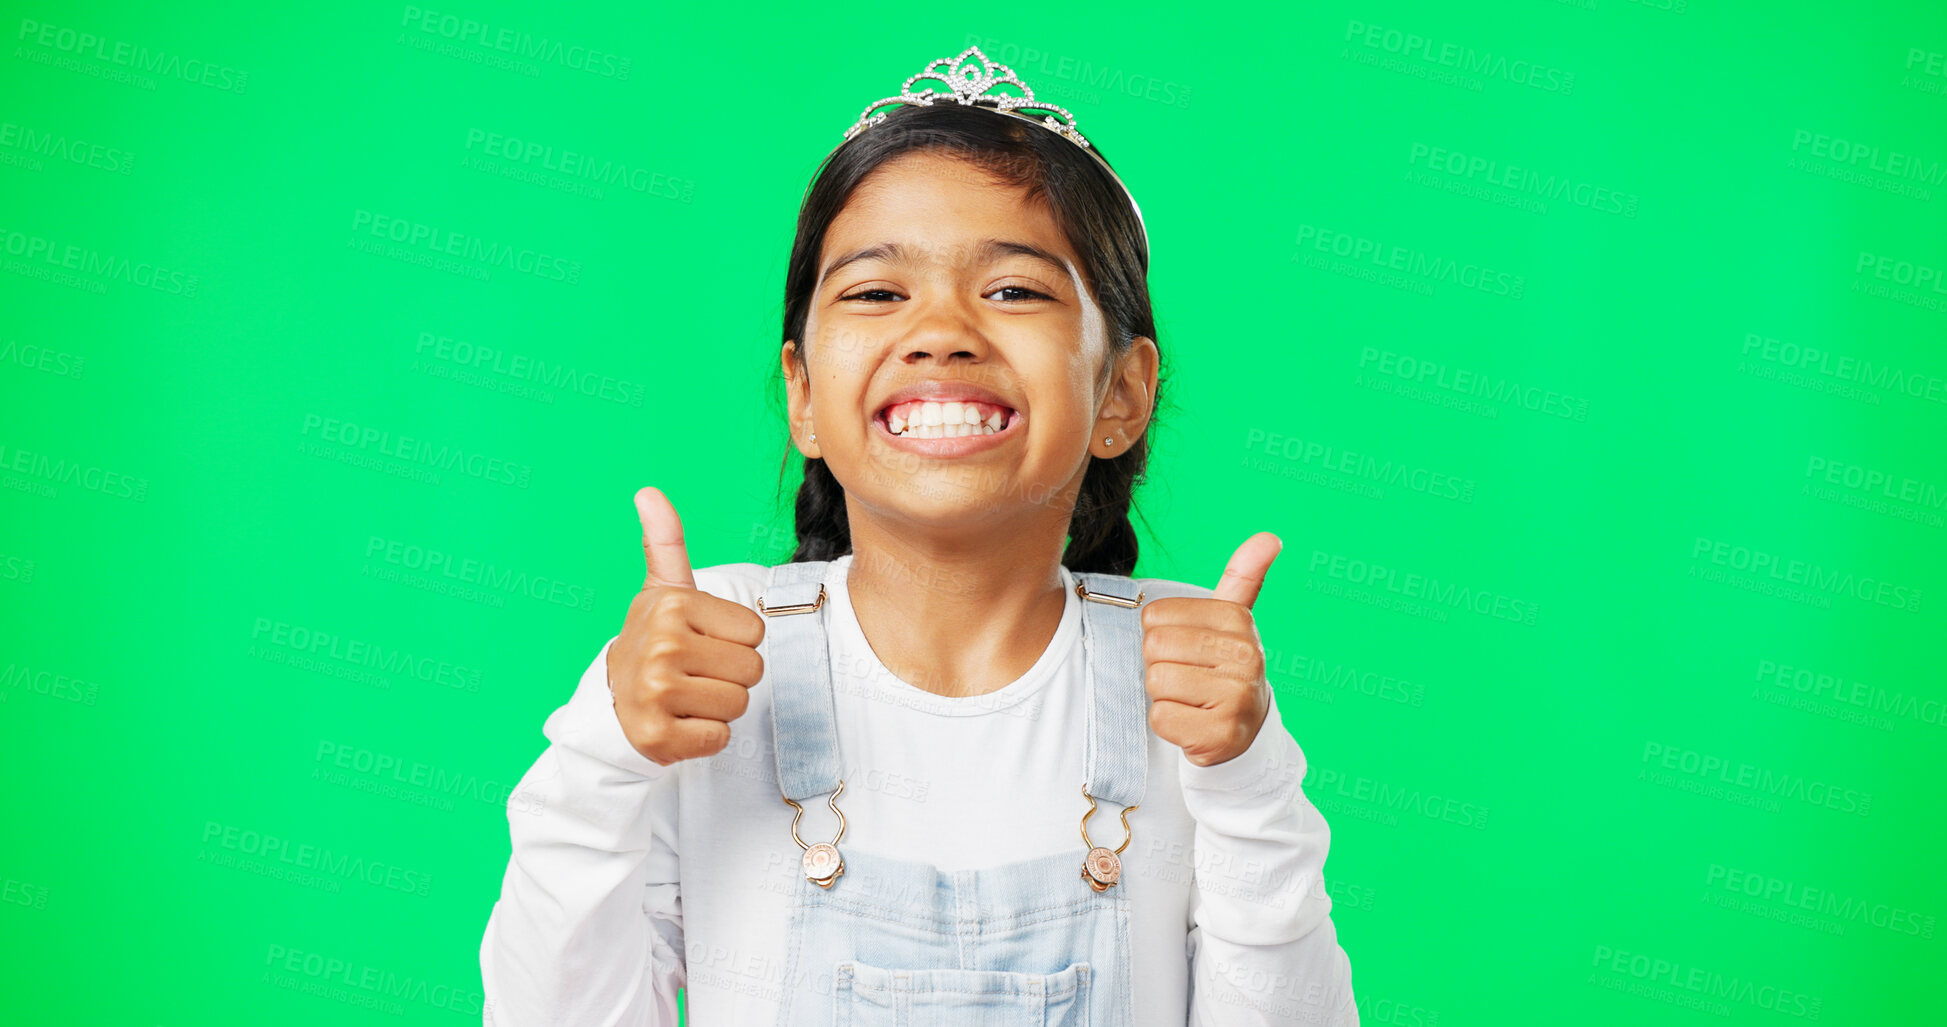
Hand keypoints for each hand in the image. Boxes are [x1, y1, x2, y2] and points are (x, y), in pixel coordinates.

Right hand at [607, 486, 766, 765]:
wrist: (614, 697)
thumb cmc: (656, 638)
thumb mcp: (665, 589)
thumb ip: (666, 540)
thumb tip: (648, 491)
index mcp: (672, 605)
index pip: (756, 632)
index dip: (736, 641)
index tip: (702, 641)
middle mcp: (661, 646)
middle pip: (752, 670)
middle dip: (731, 675)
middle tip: (695, 671)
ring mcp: (655, 693)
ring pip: (739, 704)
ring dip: (720, 706)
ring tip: (687, 695)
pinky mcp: (656, 737)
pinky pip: (719, 738)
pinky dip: (706, 736)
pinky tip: (680, 722)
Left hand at [1141, 533, 1281, 766]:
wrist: (1244, 731)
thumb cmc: (1225, 669)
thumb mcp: (1233, 621)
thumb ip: (1243, 577)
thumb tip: (1269, 537)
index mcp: (1238, 621)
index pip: (1155, 616)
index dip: (1161, 636)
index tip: (1189, 650)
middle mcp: (1244, 656)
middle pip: (1154, 648)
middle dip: (1160, 665)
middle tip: (1188, 676)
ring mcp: (1235, 697)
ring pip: (1156, 682)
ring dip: (1164, 695)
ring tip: (1191, 698)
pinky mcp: (1220, 734)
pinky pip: (1161, 718)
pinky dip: (1168, 723)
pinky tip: (1192, 722)